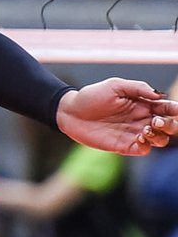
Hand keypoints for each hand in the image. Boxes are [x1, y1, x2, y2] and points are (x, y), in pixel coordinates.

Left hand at [57, 78, 177, 155]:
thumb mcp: (115, 86)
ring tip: (144, 129)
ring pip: (160, 140)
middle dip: (169, 125)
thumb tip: (159, 95)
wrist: (70, 111)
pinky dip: (146, 146)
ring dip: (159, 136)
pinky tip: (138, 138)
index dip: (175, 110)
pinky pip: (144, 150)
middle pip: (168, 126)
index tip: (175, 110)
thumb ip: (138, 88)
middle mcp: (141, 119)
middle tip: (155, 120)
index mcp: (142, 104)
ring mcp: (133, 133)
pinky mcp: (124, 145)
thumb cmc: (91, 96)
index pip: (167, 108)